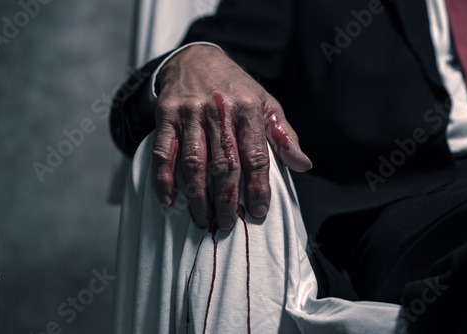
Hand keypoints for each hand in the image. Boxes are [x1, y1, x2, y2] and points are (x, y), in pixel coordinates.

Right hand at [152, 45, 311, 229]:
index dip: (258, 186)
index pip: (255, 155)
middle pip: (223, 163)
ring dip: (197, 196)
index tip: (257, 211)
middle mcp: (219, 110)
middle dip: (226, 199)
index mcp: (249, 109)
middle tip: (227, 224)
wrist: (197, 58)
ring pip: (194, 161)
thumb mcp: (266, 103)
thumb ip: (284, 135)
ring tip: (203, 220)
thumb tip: (303, 165)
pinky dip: (164, 178)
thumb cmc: (235, 88)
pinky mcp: (167, 115)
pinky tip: (170, 200)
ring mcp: (190, 113)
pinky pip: (163, 151)